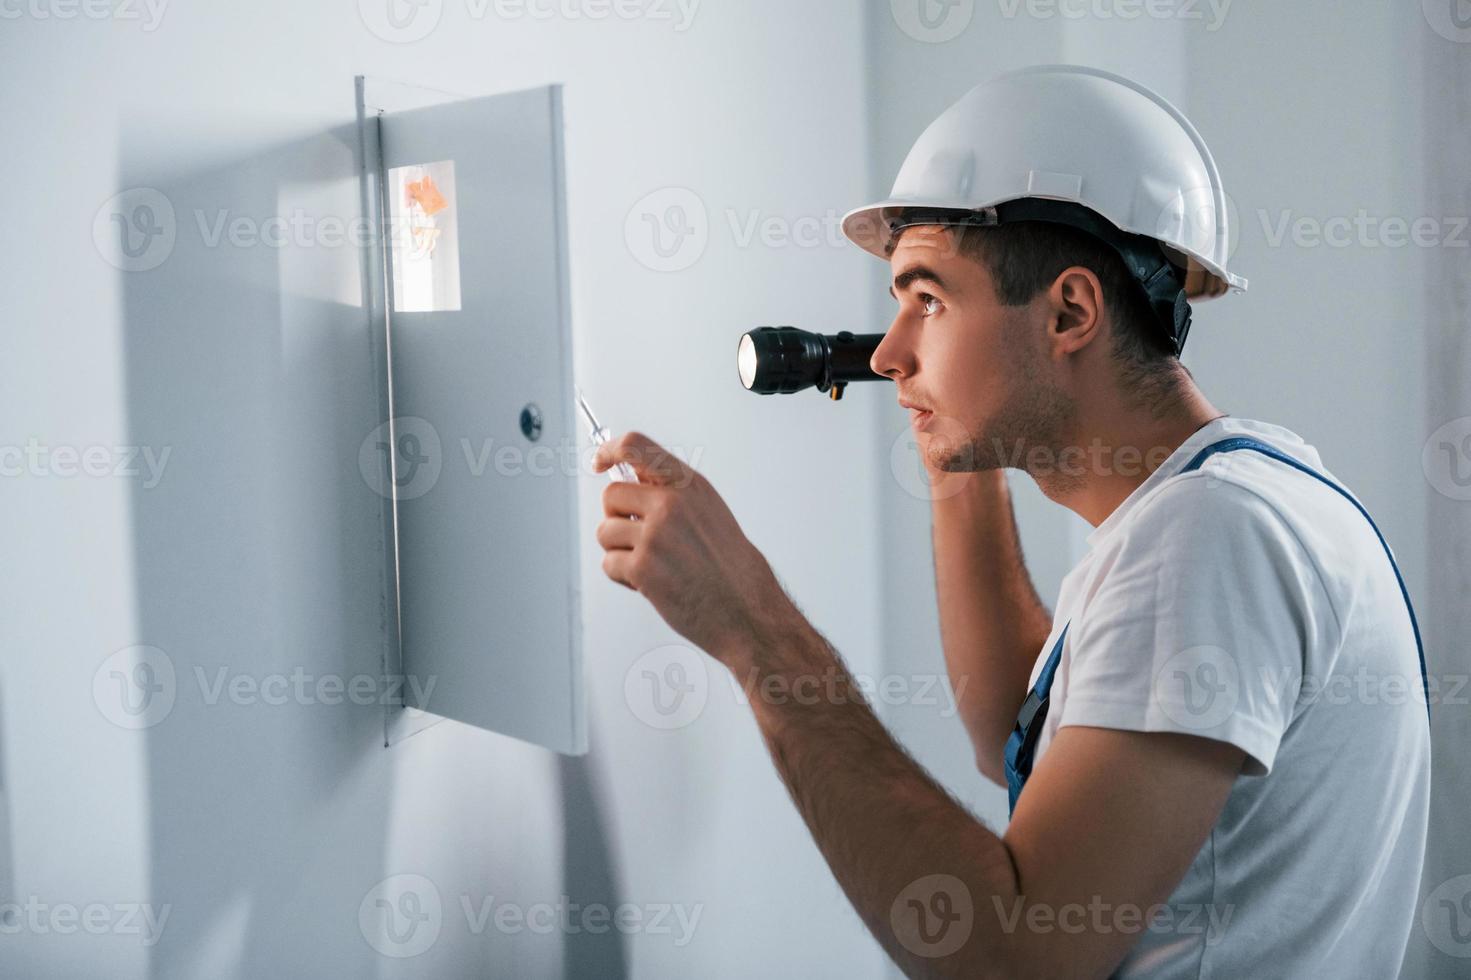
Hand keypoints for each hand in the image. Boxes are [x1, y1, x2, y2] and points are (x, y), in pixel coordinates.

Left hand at [593, 432, 791, 667]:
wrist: (746, 608)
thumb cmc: (730, 566)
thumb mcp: (708, 510)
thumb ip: (672, 492)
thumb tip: (633, 480)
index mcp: (688, 485)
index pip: (635, 447)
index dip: (610, 450)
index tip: (600, 461)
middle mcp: (671, 504)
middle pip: (611, 495)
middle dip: (617, 518)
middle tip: (637, 537)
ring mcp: (655, 535)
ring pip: (605, 531)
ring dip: (619, 550)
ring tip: (650, 564)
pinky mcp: (643, 567)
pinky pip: (609, 563)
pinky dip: (623, 577)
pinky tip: (649, 583)